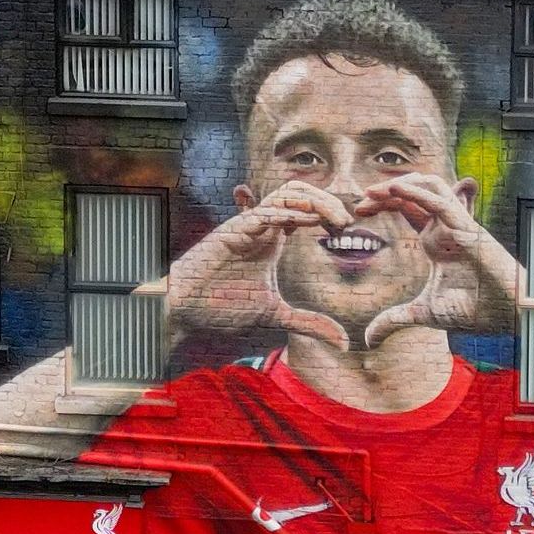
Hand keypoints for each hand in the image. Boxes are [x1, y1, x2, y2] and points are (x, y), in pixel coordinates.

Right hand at [162, 185, 351, 351]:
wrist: (187, 312)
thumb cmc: (222, 307)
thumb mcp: (276, 315)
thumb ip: (309, 323)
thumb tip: (343, 341)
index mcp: (273, 238)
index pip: (305, 208)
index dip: (328, 212)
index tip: (346, 230)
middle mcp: (262, 226)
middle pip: (298, 192)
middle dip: (326, 199)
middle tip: (346, 221)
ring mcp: (247, 226)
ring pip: (284, 194)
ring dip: (312, 201)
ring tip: (334, 218)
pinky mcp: (232, 231)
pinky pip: (263, 213)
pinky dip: (287, 214)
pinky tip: (308, 222)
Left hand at [357, 175, 533, 348]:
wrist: (506, 314)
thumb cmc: (474, 309)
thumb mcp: (423, 314)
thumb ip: (395, 320)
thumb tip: (369, 339)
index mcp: (435, 241)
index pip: (406, 208)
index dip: (382, 204)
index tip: (357, 213)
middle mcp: (445, 227)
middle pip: (414, 192)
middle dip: (386, 192)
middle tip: (360, 202)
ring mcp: (457, 224)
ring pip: (429, 186)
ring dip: (401, 184)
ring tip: (374, 191)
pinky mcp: (467, 227)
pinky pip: (440, 201)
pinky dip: (417, 192)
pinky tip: (395, 189)